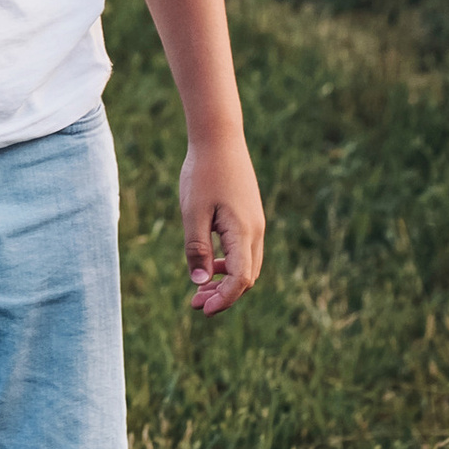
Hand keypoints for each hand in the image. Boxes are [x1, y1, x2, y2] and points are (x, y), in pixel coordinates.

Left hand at [181, 131, 263, 319]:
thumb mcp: (193, 212)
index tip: (202, 310)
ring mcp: (255, 223)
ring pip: (246, 265)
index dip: (223, 300)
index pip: (240, 280)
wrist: (219, 138)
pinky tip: (209, 264)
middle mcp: (256, 231)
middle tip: (195, 304)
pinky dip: (228, 264)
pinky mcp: (249, 216)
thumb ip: (197, 248)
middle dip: (223, 295)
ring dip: (225, 281)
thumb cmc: (203, 173)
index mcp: (243, 233)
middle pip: (246, 277)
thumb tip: (200, 283)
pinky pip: (244, 251)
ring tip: (199, 289)